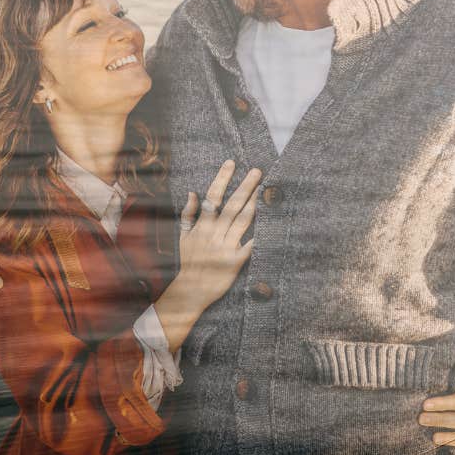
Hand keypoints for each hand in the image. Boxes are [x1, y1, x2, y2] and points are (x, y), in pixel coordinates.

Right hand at [174, 161, 260, 307]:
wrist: (189, 291)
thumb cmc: (187, 262)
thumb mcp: (182, 237)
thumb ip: (188, 215)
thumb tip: (192, 193)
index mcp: (202, 227)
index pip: (213, 197)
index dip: (222, 179)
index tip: (231, 163)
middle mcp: (214, 234)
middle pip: (232, 206)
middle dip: (245, 187)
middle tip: (258, 171)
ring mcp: (225, 247)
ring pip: (242, 221)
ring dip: (254, 203)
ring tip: (264, 188)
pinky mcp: (235, 262)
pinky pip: (250, 246)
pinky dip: (260, 236)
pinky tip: (272, 223)